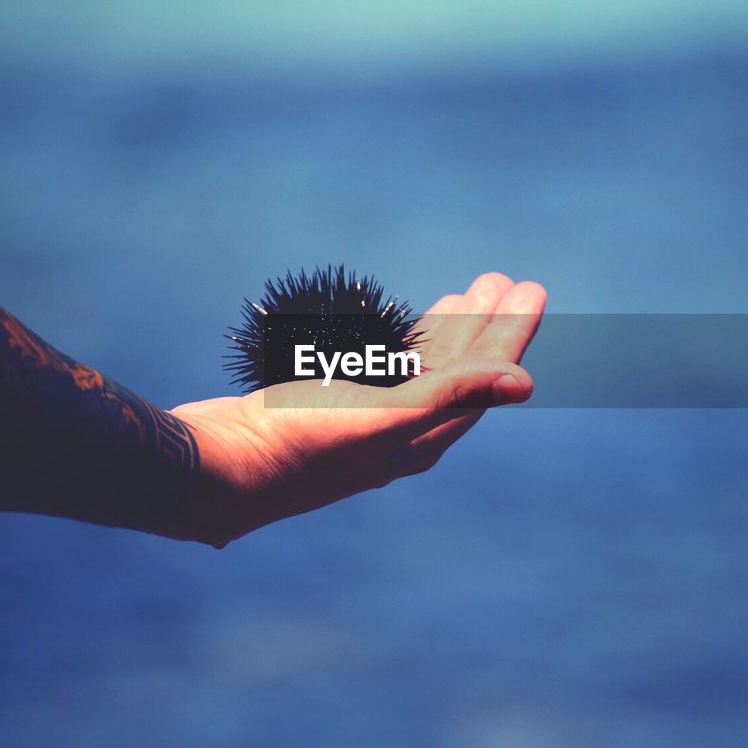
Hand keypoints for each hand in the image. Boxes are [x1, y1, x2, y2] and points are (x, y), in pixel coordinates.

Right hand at [165, 274, 546, 546]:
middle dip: (483, 326)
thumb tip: (525, 384)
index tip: (529, 289)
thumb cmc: (299, 444)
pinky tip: (402, 324)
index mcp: (420, 439)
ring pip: (419, 367)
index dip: (509, 335)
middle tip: (505, 280)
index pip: (481, 380)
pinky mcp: (325, 405)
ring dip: (446, 329)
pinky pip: (381, 365)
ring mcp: (360, 420)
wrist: (218, 467)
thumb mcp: (383, 417)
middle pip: (456, 371)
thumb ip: (452, 395)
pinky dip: (401, 340)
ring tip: (468, 294)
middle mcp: (398, 434)